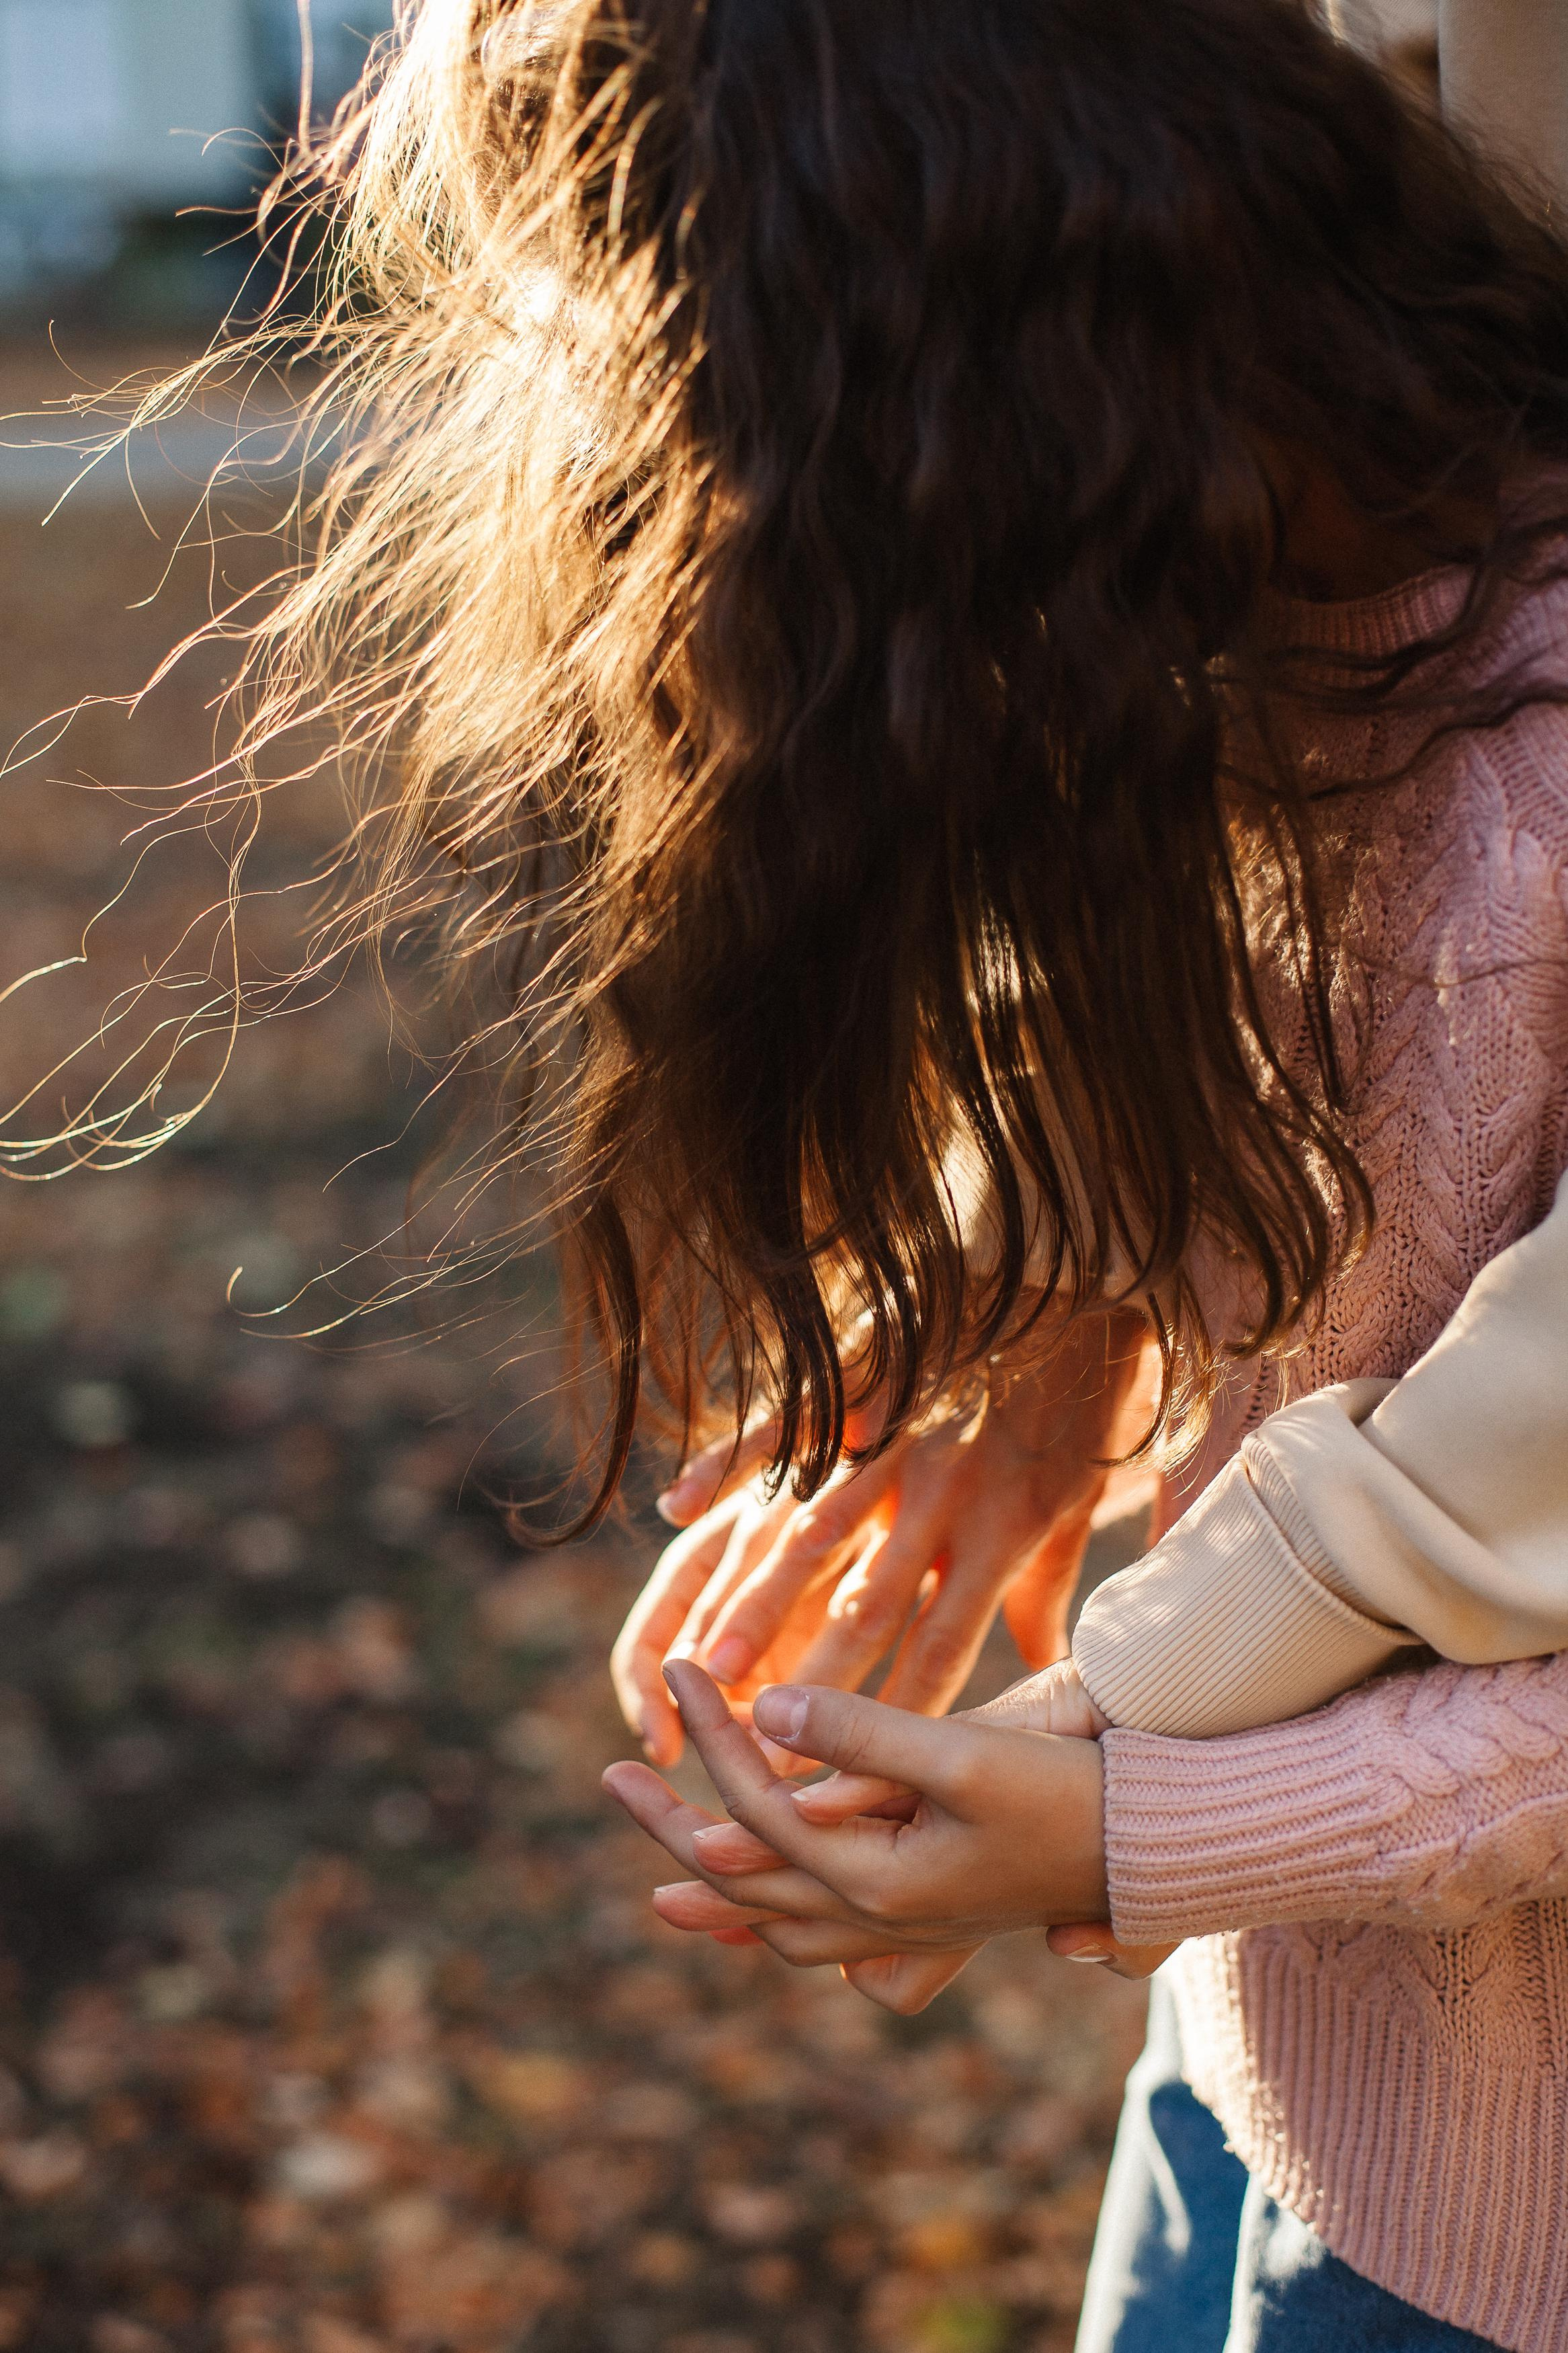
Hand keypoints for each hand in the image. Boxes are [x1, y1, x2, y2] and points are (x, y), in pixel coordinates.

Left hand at [603, 1663, 1111, 2011]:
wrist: (1151, 1851)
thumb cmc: (1065, 1795)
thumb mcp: (963, 1755)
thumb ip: (861, 1736)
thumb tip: (765, 1713)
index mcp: (873, 1881)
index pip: (756, 1805)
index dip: (709, 1732)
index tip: (674, 1667)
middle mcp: (875, 1919)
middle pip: (740, 1880)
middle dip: (669, 1828)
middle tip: (610, 1777)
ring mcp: (902, 1930)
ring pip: (778, 1924)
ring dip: (713, 1895)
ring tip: (661, 1877)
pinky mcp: (929, 1919)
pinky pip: (824, 1933)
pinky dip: (776, 1916)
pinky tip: (768, 1900)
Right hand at [615, 1311, 1151, 1764]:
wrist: (1090, 1259)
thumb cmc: (1089, 1390)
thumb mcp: (1079, 1497)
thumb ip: (1052, 1589)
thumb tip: (1057, 1670)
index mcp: (1003, 1528)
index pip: (943, 1646)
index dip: (893, 1715)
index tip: (847, 1779)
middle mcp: (942, 1491)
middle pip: (863, 1605)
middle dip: (809, 1684)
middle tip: (751, 1751)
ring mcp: (898, 1430)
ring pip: (814, 1531)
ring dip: (756, 1602)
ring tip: (705, 1667)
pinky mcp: (865, 1369)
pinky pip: (786, 1423)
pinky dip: (730, 1462)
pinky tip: (674, 1506)